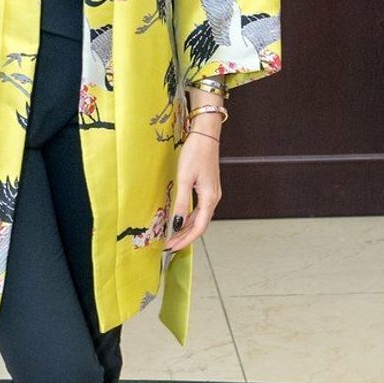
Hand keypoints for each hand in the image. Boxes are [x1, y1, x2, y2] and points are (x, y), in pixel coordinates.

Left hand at [163, 129, 222, 251]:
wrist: (206, 135)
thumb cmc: (195, 153)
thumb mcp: (184, 179)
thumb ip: (181, 202)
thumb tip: (176, 223)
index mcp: (209, 198)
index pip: (198, 228)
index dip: (185, 240)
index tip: (171, 247)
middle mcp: (214, 198)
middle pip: (200, 225)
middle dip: (185, 237)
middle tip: (169, 245)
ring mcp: (212, 193)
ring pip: (200, 218)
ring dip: (187, 228)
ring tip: (173, 236)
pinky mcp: (208, 188)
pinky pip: (200, 209)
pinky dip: (190, 218)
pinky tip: (180, 219)